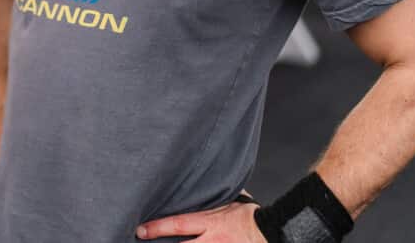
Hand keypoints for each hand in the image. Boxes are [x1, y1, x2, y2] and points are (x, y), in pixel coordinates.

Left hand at [137, 200, 264, 241]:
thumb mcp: (230, 201)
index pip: (178, 224)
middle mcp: (212, 241)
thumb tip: (202, 178)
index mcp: (211, 223)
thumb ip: (213, 195)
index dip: (157, 228)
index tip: (140, 230)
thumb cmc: (251, 216)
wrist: (274, 232)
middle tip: (141, 241)